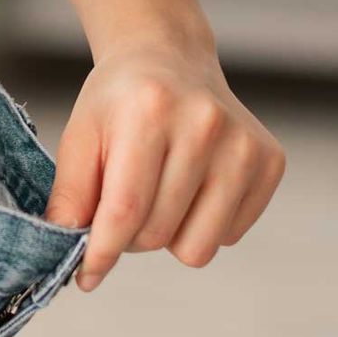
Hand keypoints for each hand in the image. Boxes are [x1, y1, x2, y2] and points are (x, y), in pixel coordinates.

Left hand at [44, 41, 284, 290]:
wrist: (170, 58)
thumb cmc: (120, 102)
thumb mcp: (80, 135)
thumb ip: (70, 194)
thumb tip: (67, 248)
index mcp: (150, 111)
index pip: (125, 209)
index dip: (101, 253)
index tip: (86, 278)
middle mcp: (205, 124)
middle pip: (156, 233)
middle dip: (129, 237)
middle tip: (124, 205)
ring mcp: (244, 143)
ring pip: (198, 247)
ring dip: (169, 236)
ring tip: (160, 195)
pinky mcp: (270, 161)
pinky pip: (229, 236)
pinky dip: (203, 225)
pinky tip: (193, 186)